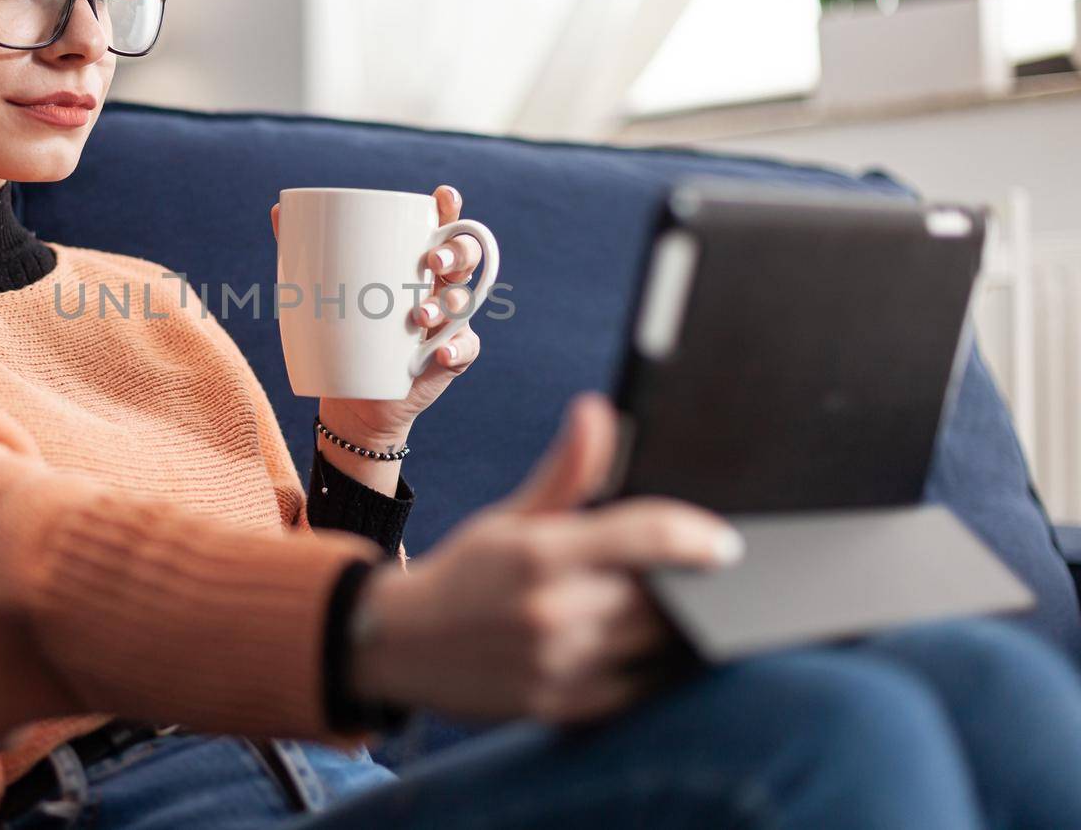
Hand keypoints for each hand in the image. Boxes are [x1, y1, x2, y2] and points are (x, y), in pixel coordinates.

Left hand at [271, 184, 484, 444]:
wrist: (352, 393)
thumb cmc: (343, 329)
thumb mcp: (326, 288)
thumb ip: (303, 247)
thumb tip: (277, 211)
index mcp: (412, 259)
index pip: (440, 224)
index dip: (449, 207)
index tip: (443, 197)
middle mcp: (437, 285)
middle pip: (466, 255)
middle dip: (456, 252)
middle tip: (432, 262)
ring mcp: (448, 321)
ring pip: (464, 300)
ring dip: (448, 303)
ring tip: (420, 316)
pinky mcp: (450, 356)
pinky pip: (467, 349)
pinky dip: (456, 349)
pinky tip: (439, 352)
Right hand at [347, 393, 743, 724]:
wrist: (396, 642)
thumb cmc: (464, 574)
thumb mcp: (511, 516)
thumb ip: (567, 472)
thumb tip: (597, 411)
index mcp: (541, 552)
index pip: (647, 537)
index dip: (698, 537)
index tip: (724, 543)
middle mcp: (552, 610)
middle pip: (660, 597)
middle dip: (686, 586)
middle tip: (707, 578)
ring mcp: (557, 665)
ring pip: (655, 647)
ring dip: (677, 630)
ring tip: (686, 613)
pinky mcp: (559, 708)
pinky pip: (635, 692)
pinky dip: (655, 673)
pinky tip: (657, 655)